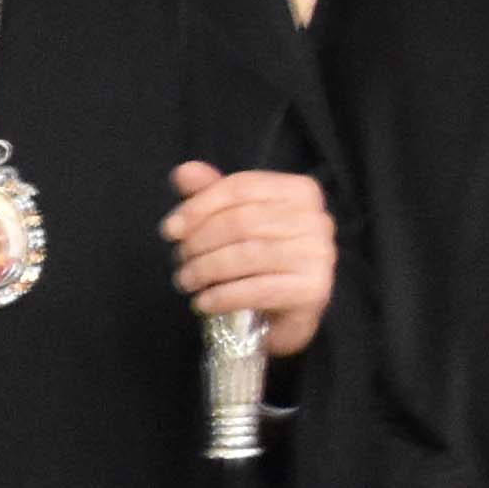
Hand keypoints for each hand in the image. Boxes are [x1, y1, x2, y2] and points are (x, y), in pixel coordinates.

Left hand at [163, 164, 336, 353]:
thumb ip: (211, 194)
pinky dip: (223, 296)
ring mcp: (319, 254)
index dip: (198, 207)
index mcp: (300, 191)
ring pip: (247, 255)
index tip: (170, 230)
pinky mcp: (314, 289)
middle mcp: (316, 219)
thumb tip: (183, 172)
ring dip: (206, 270)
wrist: (287, 314)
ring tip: (185, 281)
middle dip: (200, 242)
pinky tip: (203, 302)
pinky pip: (258, 289)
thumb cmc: (260, 262)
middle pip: (242, 221)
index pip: (240, 188)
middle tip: (179, 260)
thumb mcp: (234, 221)